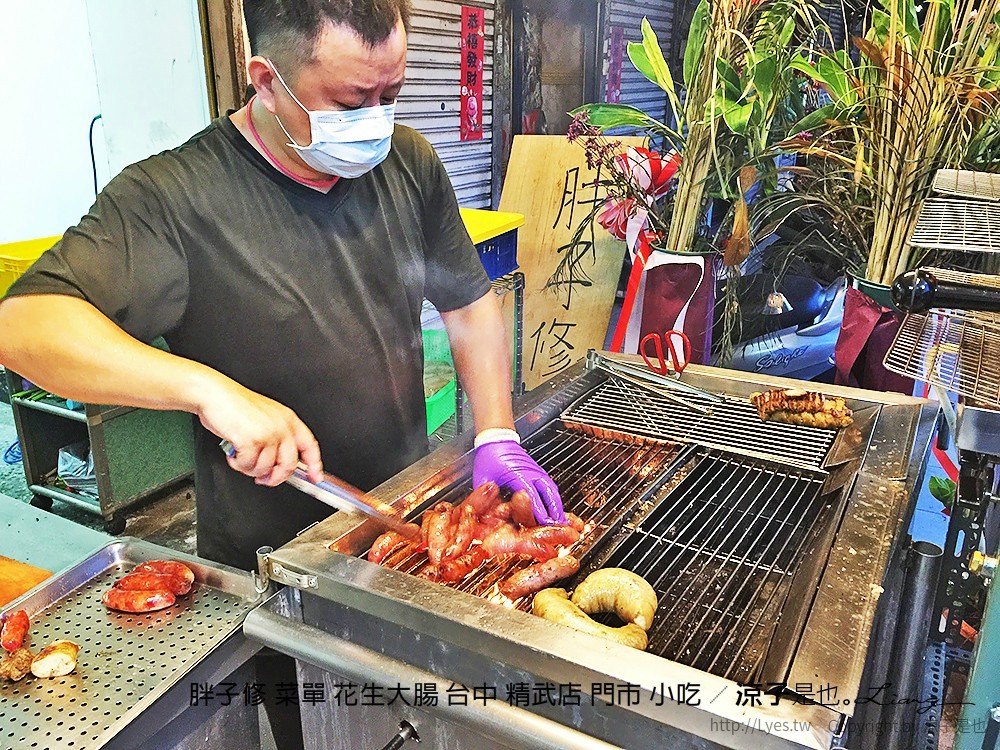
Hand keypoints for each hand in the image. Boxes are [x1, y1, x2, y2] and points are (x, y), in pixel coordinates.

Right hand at [196, 376, 321, 486]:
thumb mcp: (266, 417)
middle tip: (264, 479)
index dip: (314, 464)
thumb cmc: (235, 405)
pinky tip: (233, 453)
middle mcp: (282, 426)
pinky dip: (238, 464)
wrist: (215, 394)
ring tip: (241, 457)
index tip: (315, 477)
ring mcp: (269, 434)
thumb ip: (278, 438)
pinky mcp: (252, 441)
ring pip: (266, 468)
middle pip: (289, 464)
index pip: (310, 445)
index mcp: (288, 419)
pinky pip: (248, 466)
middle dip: (276, 477)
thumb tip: (281, 463)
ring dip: (250, 469)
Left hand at [473, 441, 564, 524]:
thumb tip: (486, 514)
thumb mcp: (482, 478)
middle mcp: (530, 472)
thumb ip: (485, 496)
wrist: (497, 439)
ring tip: (562, 522)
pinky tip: (556, 510)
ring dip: (558, 506)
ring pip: (552, 490)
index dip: (539, 511)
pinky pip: (551, 487)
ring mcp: (537, 471)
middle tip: (558, 527)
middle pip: (548, 494)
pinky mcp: (539, 472)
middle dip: (554, 512)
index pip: (531, 495)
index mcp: (516, 473)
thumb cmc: (489, 457)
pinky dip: (555, 499)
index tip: (545, 523)